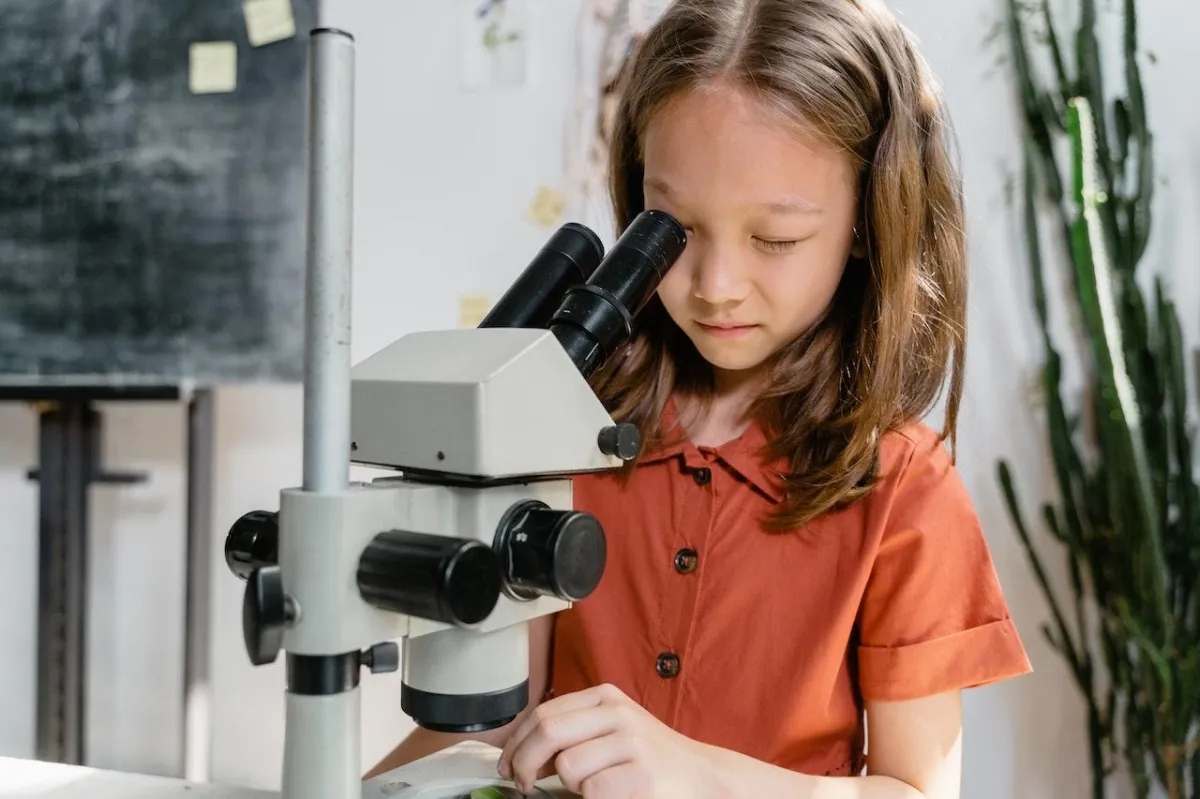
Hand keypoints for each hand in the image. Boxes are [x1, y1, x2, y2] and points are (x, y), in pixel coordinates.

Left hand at [497, 683, 714, 797]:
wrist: (702, 777)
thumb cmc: (648, 757)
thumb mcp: (612, 729)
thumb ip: (572, 731)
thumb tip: (517, 753)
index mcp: (605, 697)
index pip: (543, 713)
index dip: (516, 742)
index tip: (506, 765)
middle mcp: (618, 713)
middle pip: (548, 733)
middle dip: (524, 764)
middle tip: (523, 784)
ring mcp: (632, 743)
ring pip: (568, 766)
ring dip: (569, 786)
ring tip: (591, 786)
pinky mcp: (642, 775)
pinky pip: (592, 792)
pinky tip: (612, 795)